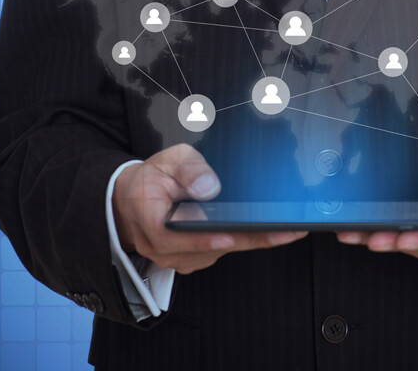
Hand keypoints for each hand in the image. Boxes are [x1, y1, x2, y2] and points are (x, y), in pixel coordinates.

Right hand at [112, 143, 305, 274]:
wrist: (132, 200)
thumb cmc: (151, 179)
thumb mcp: (167, 160)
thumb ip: (189, 169)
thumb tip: (209, 187)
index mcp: (149, 221)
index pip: (172, 236)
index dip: (200, 239)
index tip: (226, 237)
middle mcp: (162, 247)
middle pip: (207, 248)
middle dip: (249, 239)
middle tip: (284, 232)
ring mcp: (178, 256)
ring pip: (218, 252)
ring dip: (250, 240)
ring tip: (285, 229)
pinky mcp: (192, 258)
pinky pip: (220, 251)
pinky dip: (243, 240)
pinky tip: (266, 229)